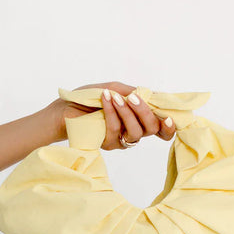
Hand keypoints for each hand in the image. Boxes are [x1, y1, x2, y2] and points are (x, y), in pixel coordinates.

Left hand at [50, 81, 175, 149]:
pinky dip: (111, 112)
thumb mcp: (115, 89)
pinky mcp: (108, 144)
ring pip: (136, 132)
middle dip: (145, 111)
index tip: (169, 117)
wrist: (64, 109)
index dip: (169, 125)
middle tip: (133, 97)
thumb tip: (156, 94)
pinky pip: (116, 131)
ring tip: (114, 97)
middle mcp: (133, 131)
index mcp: (139, 118)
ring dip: (127, 112)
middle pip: (152, 128)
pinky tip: (105, 99)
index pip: (161, 127)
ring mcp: (121, 140)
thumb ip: (135, 92)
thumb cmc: (89, 98)